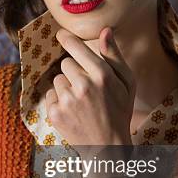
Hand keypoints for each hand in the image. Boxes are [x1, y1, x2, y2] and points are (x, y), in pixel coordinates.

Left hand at [45, 27, 135, 148]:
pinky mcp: (55, 113)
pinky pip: (50, 95)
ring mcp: (68, 101)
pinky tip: (73, 112)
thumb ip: (114, 56)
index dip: (68, 39)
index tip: (60, 34)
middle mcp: (83, 86)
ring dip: (66, 87)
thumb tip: (105, 30)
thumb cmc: (119, 111)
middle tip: (88, 88)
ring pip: (57, 80)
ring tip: (82, 103)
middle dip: (75, 72)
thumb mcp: (127, 83)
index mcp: (102, 76)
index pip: (77, 49)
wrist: (108, 147)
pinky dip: (58, 101)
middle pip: (66, 63)